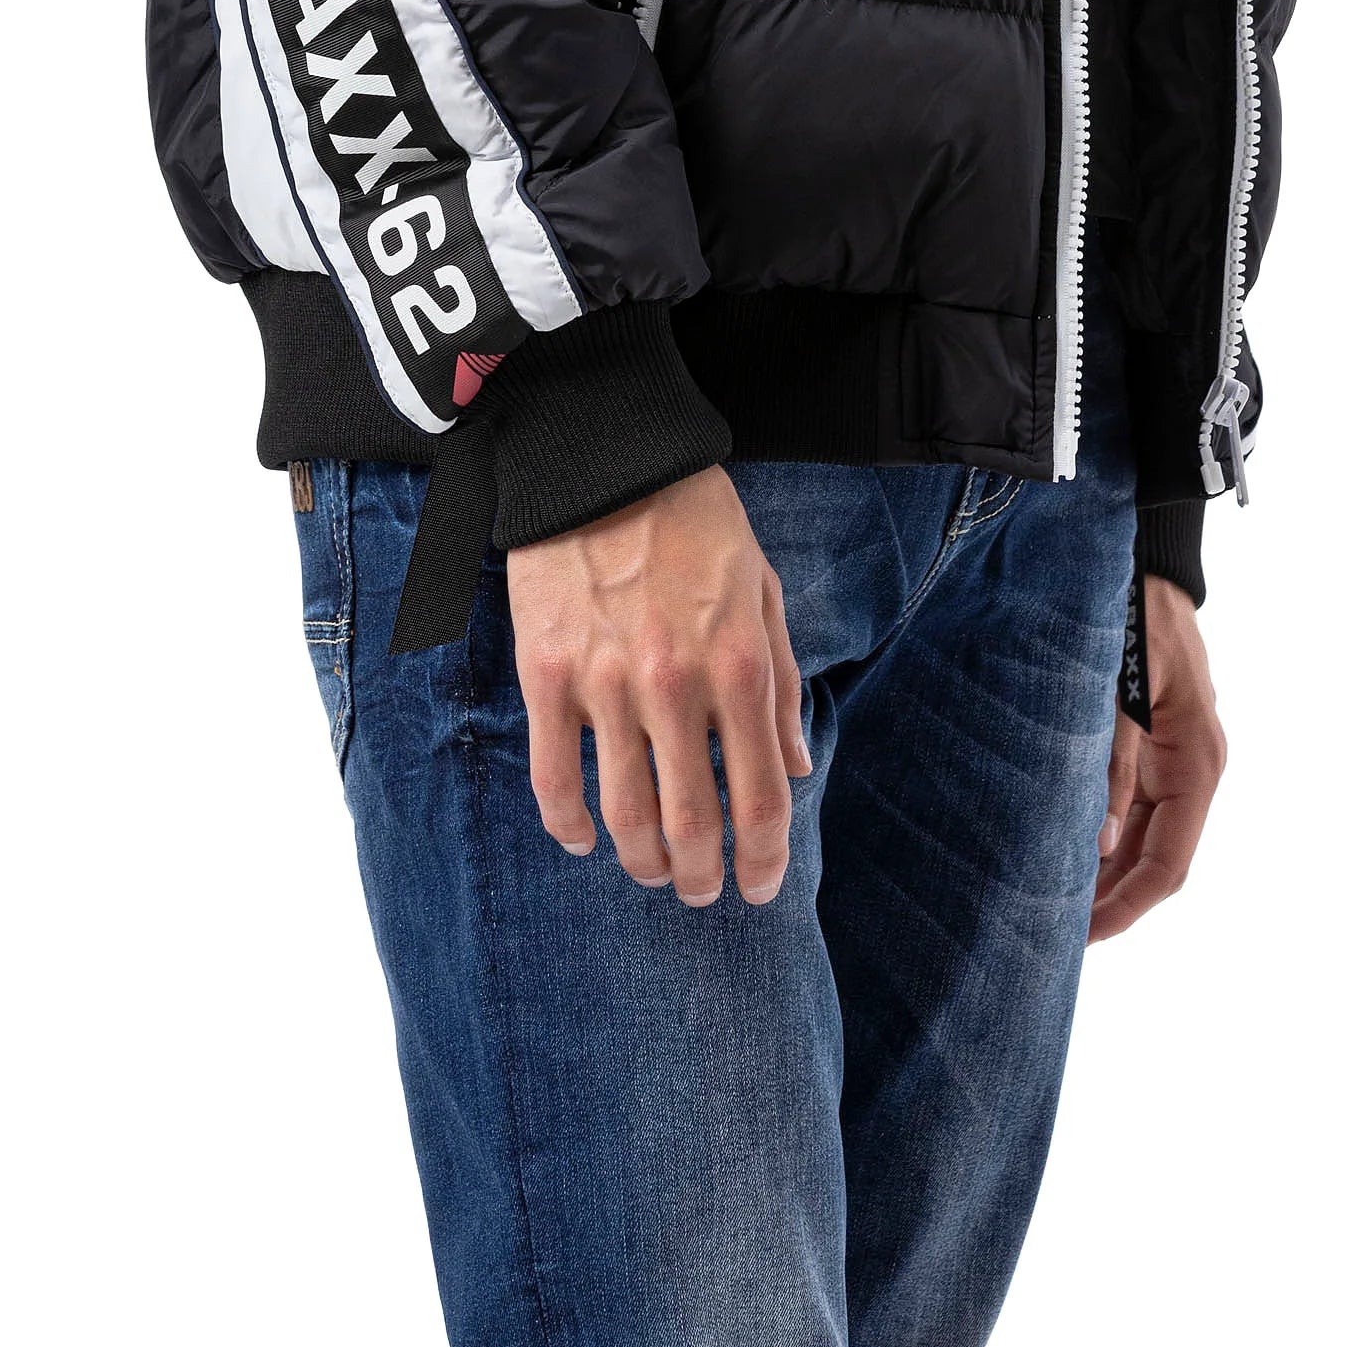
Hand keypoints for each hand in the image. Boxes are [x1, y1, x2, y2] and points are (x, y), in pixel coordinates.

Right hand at [509, 465, 809, 907]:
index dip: (765, 857)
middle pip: (692, 824)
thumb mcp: (761, 588)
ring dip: (642, 862)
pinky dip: (568, 827)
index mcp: (738, 663)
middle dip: (700, 877)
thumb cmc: (694, 519)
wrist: (603, 454)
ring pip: (623, 815)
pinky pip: (552, 778)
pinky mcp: (547, 674)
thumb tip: (799, 764)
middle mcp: (676, 684)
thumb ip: (779, 681)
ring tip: (651, 872)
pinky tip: (584, 841)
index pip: (763, 796)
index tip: (760, 884)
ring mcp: (605, 683)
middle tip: (699, 892)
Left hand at [1089, 577, 1226, 942]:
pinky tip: (1066, 853)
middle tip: (1054, 935)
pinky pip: (1132, 807)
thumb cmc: (1134, 617)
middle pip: (1156, 860)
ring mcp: (1173, 759)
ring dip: (1105, 873)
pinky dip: (1104, 837)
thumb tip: (1101, 845)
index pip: (1168, 864)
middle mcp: (1191, 770)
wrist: (1147, 562)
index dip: (1127, 907)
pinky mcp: (1152, 746)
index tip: (1085, 939)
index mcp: (1196, 763)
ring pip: (1142, 839)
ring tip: (1052, 905)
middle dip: (1111, 901)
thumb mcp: (1120, 691)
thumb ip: (1113, 767)